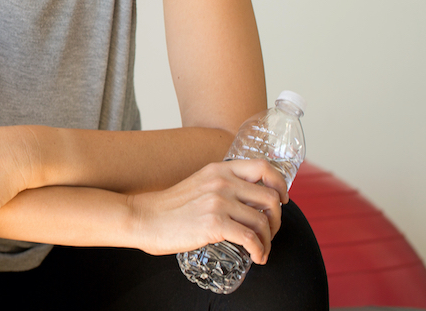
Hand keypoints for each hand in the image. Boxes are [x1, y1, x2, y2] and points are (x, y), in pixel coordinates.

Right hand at [128, 159, 288, 264]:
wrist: (144, 218)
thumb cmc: (170, 207)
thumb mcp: (199, 184)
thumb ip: (221, 186)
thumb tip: (246, 202)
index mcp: (219, 169)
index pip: (263, 167)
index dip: (280, 184)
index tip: (282, 199)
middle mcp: (222, 182)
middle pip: (270, 197)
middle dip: (277, 219)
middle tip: (269, 231)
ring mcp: (218, 202)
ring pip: (263, 221)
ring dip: (269, 240)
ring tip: (261, 249)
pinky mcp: (213, 224)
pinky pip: (250, 238)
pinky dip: (260, 251)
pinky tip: (257, 258)